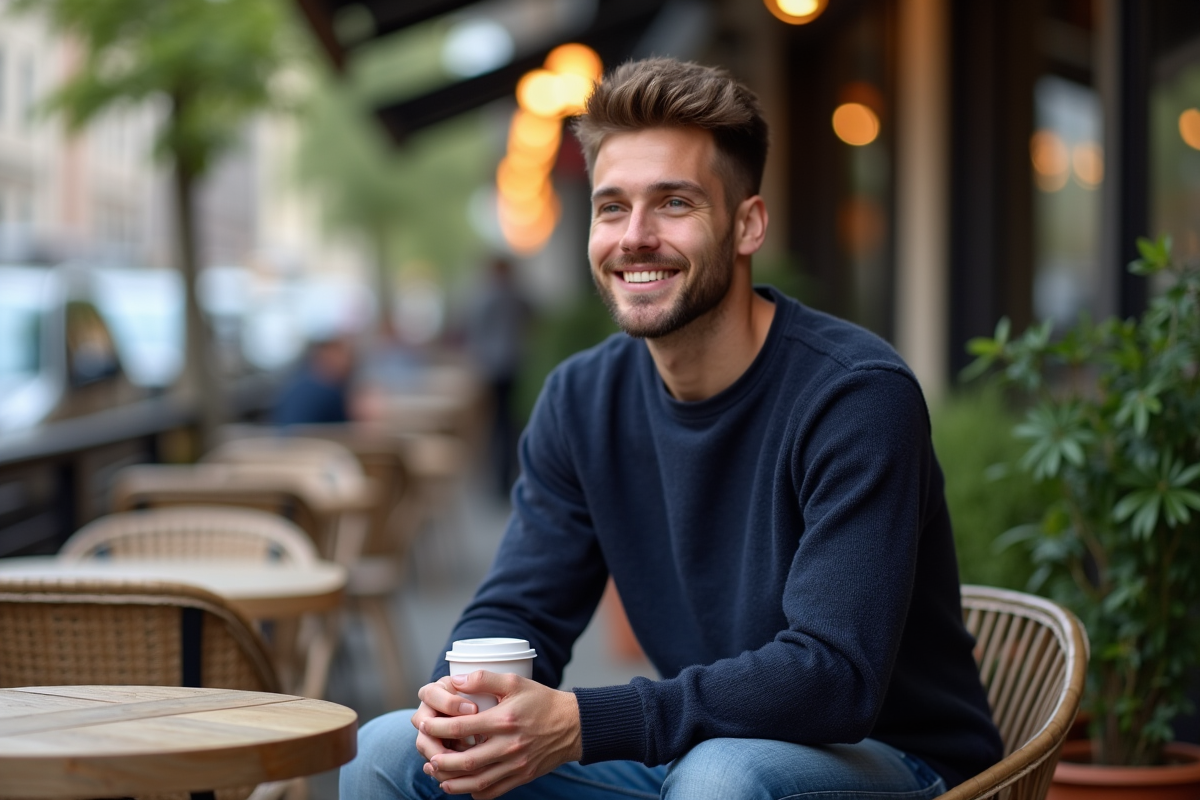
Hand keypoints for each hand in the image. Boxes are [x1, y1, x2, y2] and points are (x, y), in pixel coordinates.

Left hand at [415, 671, 582, 798]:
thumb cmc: (542, 700)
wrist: (573, 725)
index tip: (424, 724)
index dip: (437, 727)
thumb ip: (484, 679)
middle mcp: (508, 745)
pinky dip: (474, 792)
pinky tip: (462, 785)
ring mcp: (515, 765)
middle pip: (464, 761)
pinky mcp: (522, 777)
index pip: (460, 728)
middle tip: (428, 755)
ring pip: (476, 782)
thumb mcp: (515, 681)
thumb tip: (457, 681)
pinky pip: (493, 792)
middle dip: (440, 760)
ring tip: (437, 776)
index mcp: (503, 720)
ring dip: (452, 782)